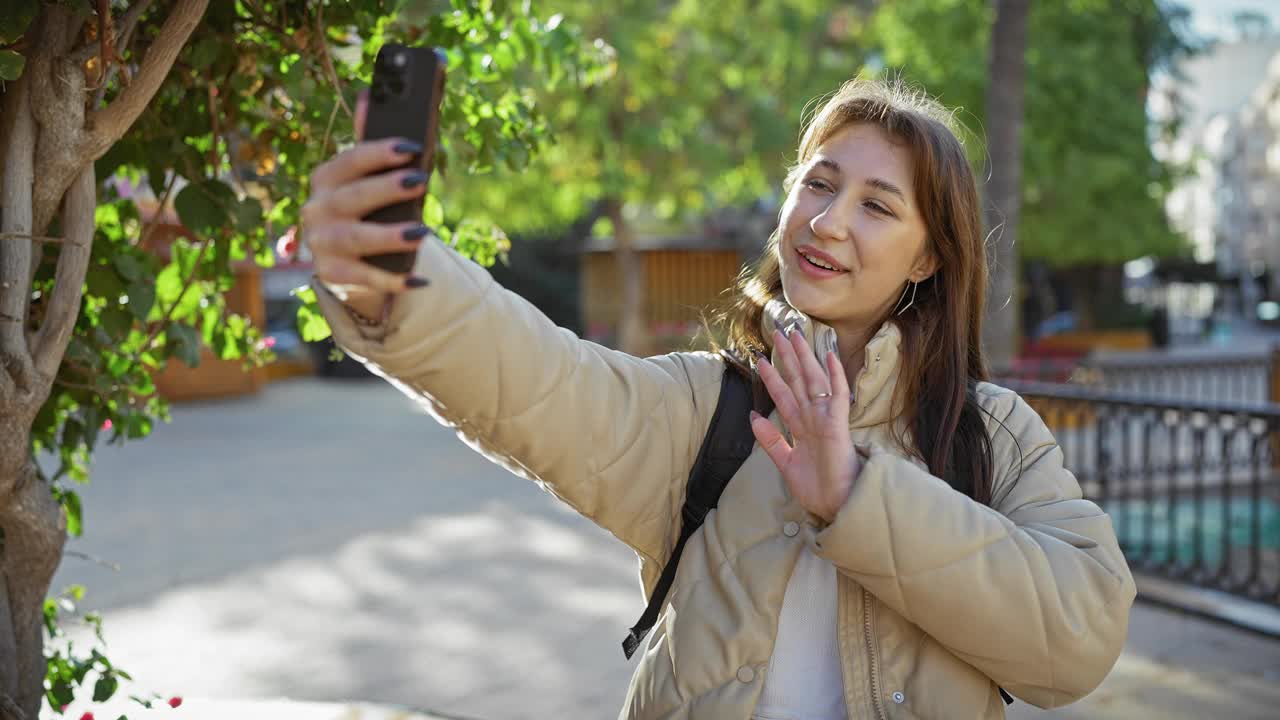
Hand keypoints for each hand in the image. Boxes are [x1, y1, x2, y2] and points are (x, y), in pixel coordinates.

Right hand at [302, 91, 430, 300]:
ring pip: (355, 238)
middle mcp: (317, 208)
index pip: (350, 160)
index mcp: (327, 178)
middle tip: (421, 183)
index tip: (412, 148)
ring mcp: (321, 243)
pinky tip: (418, 279)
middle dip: (387, 189)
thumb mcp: (364, 178)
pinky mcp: (331, 273)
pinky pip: (362, 277)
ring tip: (422, 233)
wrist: (346, 261)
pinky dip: (391, 280)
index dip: (380, 153)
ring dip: (388, 236)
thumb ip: (369, 142)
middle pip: (353, 197)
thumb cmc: (363, 210)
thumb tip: (370, 94)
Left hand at [749, 328, 861, 522]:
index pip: (784, 396)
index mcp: (801, 427)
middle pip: (798, 381)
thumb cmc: (817, 488)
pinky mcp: (838, 426)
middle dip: (787, 358)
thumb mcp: (785, 463)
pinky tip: (830, 357)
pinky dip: (835, 377)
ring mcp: (826, 420)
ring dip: (805, 358)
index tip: (760, 358)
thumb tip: (753, 416)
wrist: (836, 506)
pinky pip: (838, 397)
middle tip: (778, 332)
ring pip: (814, 382)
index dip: (772, 377)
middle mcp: (813, 419)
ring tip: (796, 335)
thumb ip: (770, 440)